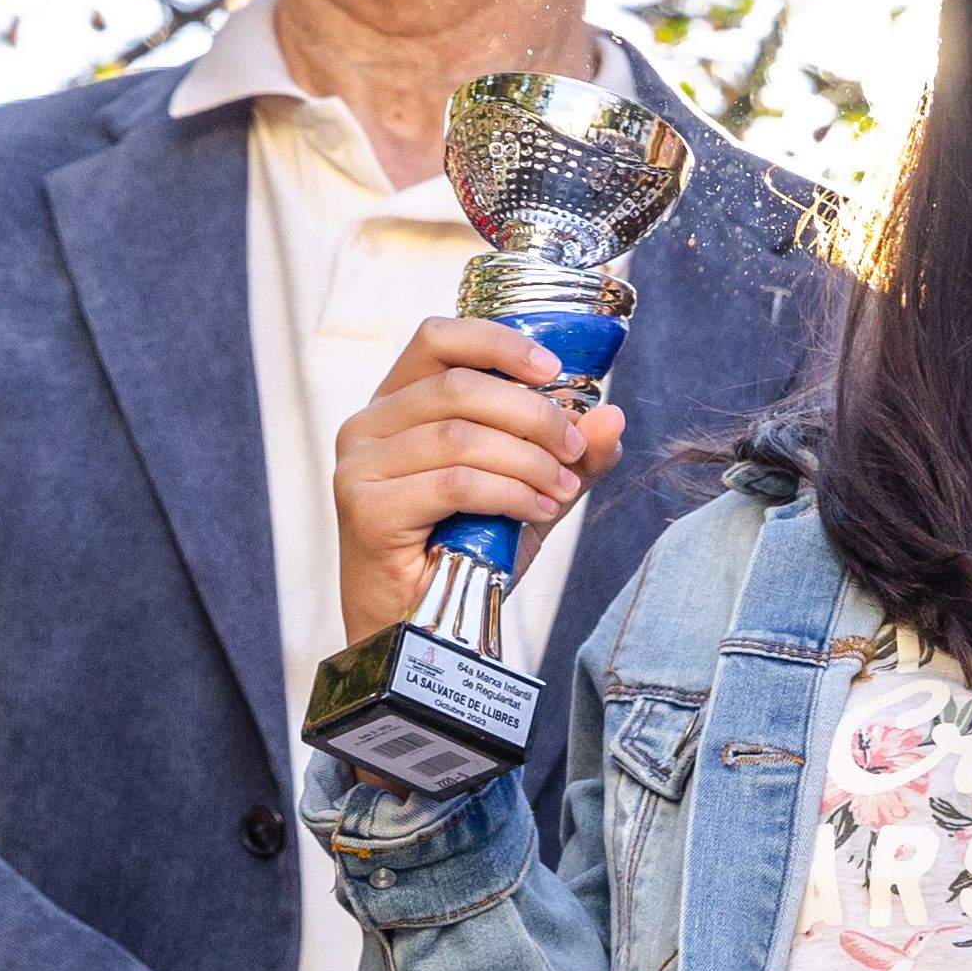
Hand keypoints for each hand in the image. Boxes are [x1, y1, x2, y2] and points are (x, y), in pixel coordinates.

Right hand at [334, 318, 622, 649]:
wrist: (419, 631)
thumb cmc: (463, 556)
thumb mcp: (526, 493)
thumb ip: (565, 455)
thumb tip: (613, 417)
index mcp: (396, 405)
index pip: (437, 339)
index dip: (498, 342)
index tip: (554, 369)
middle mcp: (366, 426)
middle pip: (459, 386)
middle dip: (535, 414)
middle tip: (575, 448)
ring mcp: (359, 466)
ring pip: (461, 435)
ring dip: (528, 460)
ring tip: (560, 488)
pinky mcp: (364, 508)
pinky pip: (456, 482)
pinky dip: (510, 492)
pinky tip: (537, 510)